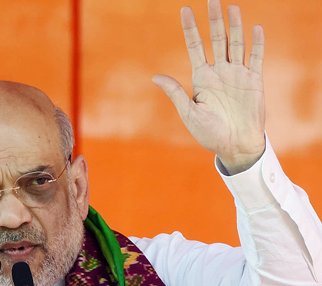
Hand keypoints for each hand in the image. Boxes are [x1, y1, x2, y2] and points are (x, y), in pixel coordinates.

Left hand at [152, 0, 265, 173]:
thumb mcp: (189, 113)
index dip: (190, 28)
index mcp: (201, 78)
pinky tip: (255, 29)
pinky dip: (256, 43)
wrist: (234, 145)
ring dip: (234, 26)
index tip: (185, 10)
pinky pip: (255, 58)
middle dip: (214, 20)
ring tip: (232, 7)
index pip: (195, 46)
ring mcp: (237, 74)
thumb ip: (175, 92)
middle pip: (217, 39)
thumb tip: (155, 77)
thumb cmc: (209, 133)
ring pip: (236, 43)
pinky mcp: (253, 80)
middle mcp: (219, 72)